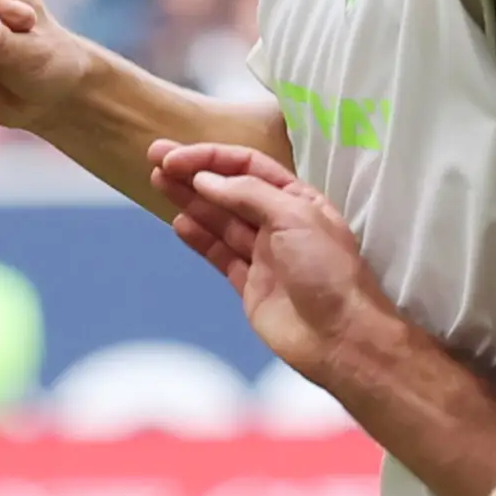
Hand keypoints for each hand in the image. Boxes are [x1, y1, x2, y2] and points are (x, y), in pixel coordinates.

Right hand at [150, 144, 390, 386]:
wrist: (340, 336)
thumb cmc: (329, 272)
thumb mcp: (294, 217)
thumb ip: (249, 194)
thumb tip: (208, 179)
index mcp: (298, 200)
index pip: (249, 167)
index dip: (212, 159)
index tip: (178, 158)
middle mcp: (280, 224)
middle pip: (229, 191)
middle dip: (194, 174)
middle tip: (156, 158)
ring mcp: (264, 256)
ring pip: (220, 221)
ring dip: (190, 200)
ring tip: (158, 183)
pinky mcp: (250, 285)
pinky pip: (219, 255)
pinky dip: (200, 239)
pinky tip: (179, 222)